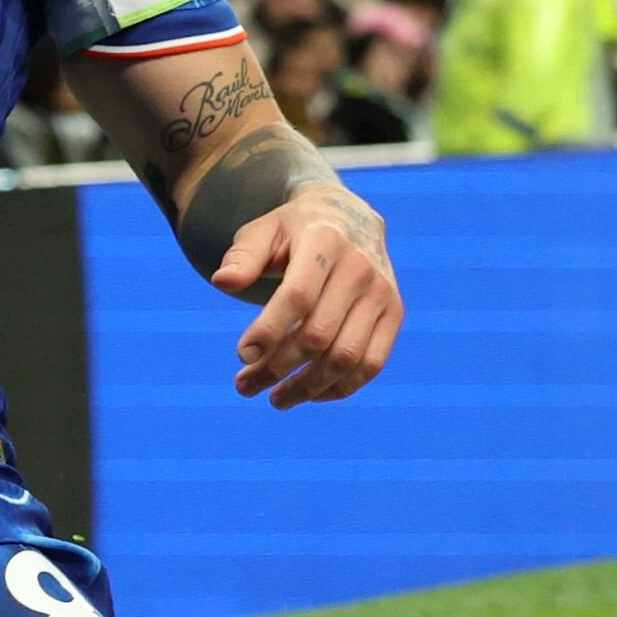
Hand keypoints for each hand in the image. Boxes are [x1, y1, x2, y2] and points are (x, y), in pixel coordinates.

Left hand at [214, 185, 402, 407]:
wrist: (350, 218)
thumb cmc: (294, 230)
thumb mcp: (264, 231)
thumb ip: (244, 256)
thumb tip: (222, 283)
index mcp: (325, 240)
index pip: (298, 295)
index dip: (269, 330)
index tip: (242, 354)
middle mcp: (360, 267)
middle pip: (319, 333)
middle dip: (278, 367)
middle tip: (244, 385)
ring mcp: (382, 292)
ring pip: (346, 356)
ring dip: (307, 387)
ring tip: (274, 398)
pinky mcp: (394, 314)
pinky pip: (372, 364)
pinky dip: (340, 387)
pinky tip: (309, 394)